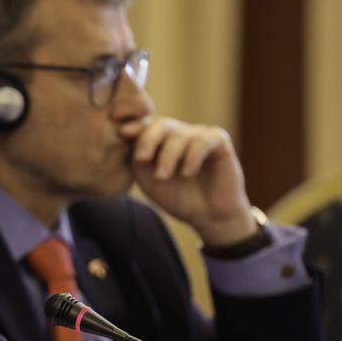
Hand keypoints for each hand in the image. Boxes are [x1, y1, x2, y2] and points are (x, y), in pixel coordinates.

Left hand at [118, 116, 256, 246]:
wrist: (207, 215)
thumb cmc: (177, 197)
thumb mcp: (149, 180)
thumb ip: (137, 160)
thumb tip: (124, 136)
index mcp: (161, 140)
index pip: (146, 126)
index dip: (135, 127)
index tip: (122, 134)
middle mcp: (180, 133)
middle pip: (161, 124)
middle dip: (148, 140)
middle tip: (141, 159)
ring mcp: (199, 134)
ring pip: (179, 135)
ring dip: (168, 156)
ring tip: (163, 177)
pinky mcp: (218, 140)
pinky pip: (202, 141)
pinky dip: (192, 157)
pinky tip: (187, 173)